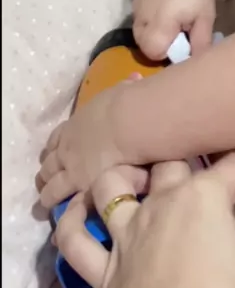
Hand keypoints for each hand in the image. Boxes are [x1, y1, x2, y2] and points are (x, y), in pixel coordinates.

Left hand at [37, 84, 126, 207]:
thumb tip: (134, 79)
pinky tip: (53, 207)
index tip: (56, 151)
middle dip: (47, 168)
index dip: (55, 146)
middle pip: (48, 158)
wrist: (129, 123)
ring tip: (47, 197)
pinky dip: (52, 200)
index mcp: (77, 123)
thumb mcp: (123, 91)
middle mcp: (68, 143)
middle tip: (48, 177)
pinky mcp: (77, 182)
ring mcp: (69, 164)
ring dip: (46, 186)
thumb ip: (125, 88)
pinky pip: (55, 194)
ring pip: (48, 178)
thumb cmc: (128, 104)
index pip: (58, 136)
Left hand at [54, 154, 234, 287]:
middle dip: (184, 165)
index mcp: (204, 199)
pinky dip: (70, 221)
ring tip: (133, 182)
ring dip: (121, 178)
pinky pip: (74, 240)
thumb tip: (232, 262)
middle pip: (168, 165)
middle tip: (197, 183)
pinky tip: (77, 211)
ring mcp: (126, 234)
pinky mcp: (102, 270)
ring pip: (111, 186)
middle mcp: (161, 204)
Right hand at [133, 0, 215, 59]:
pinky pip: (138, 21)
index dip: (166, 54)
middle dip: (159, 46)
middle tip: (177, 34)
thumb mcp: (205, 19)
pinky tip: (163, 14)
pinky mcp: (136, 0)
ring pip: (139, 34)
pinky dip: (148, 24)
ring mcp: (137, 7)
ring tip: (170, 23)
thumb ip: (200, 44)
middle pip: (143, 46)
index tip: (180, 44)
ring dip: (152, 35)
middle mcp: (143, 16)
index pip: (152, 52)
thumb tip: (195, 64)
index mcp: (161, 22)